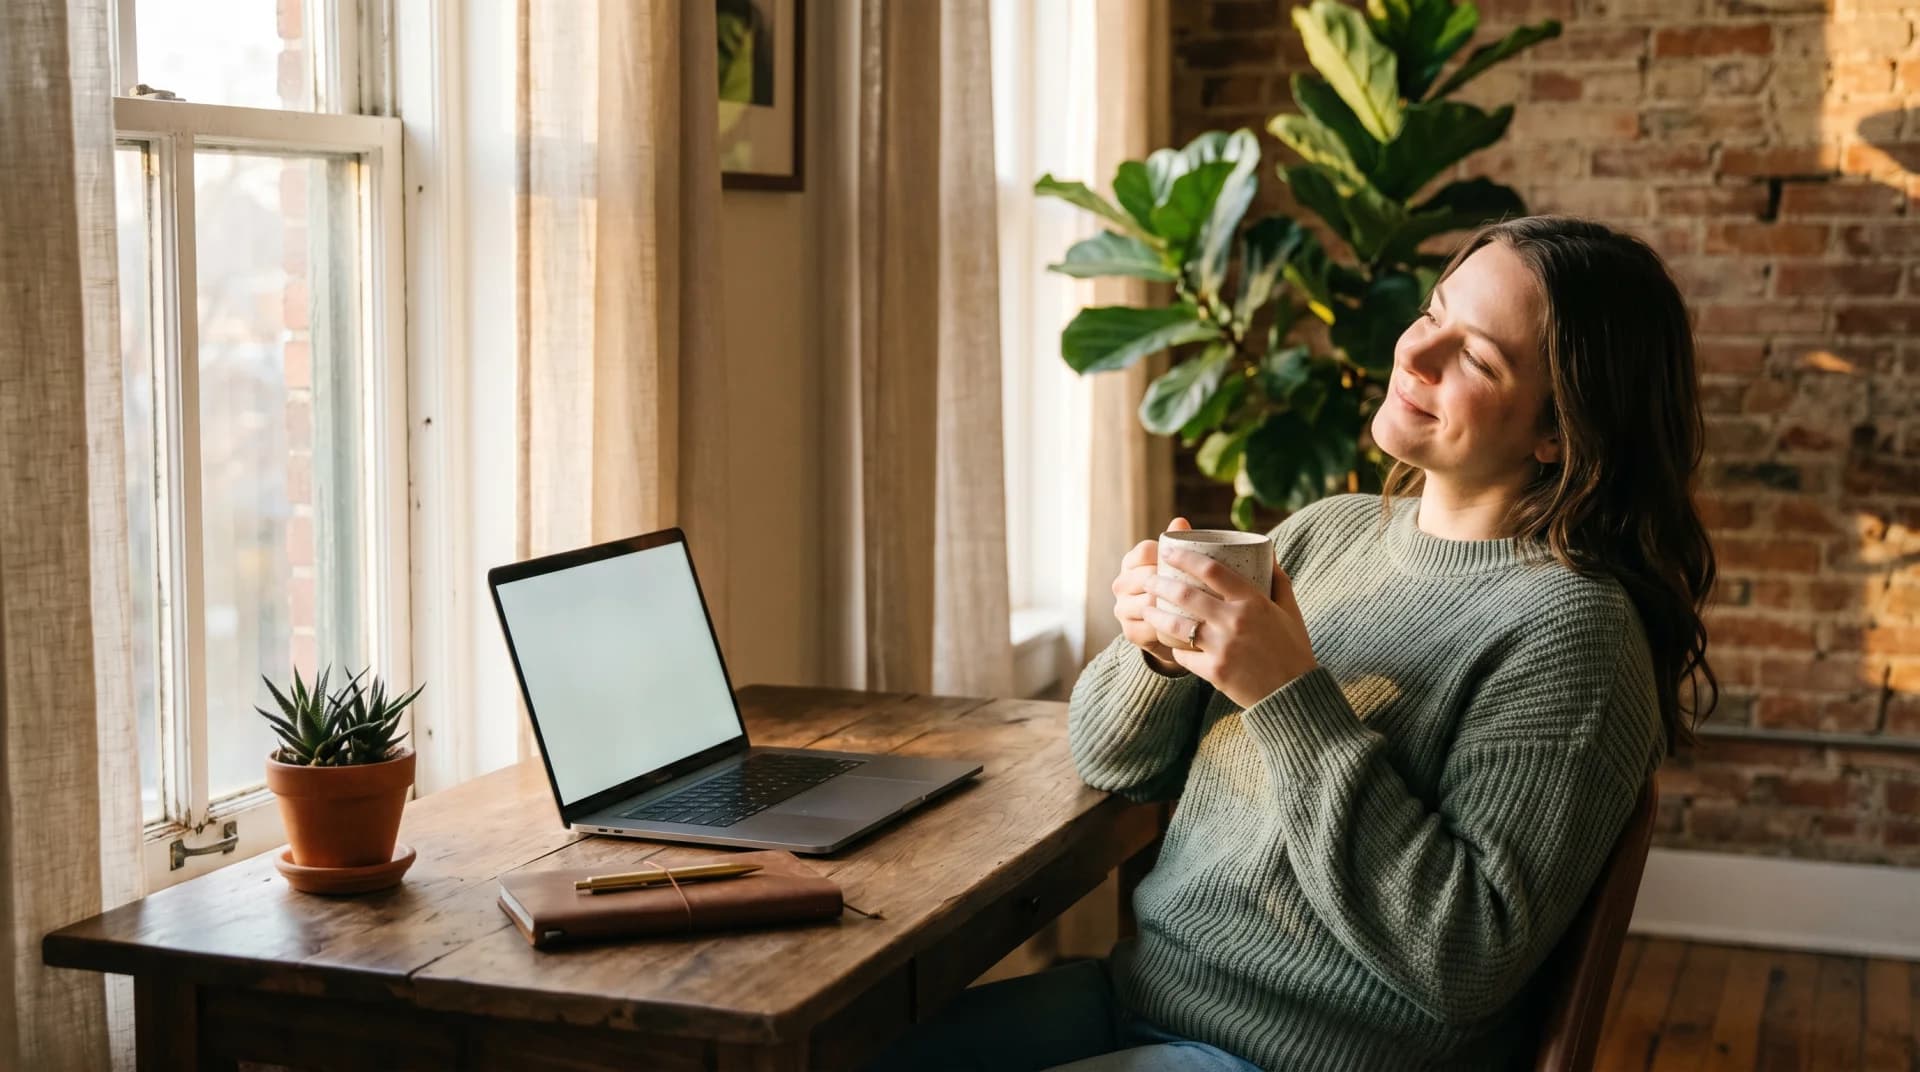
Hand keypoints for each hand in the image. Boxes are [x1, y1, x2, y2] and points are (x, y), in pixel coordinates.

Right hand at [1111, 517, 1191, 672]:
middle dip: (1175, 584)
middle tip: (1204, 588)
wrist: (1170, 629)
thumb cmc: (1177, 589)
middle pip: (1148, 578)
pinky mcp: (1129, 631)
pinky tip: (1188, 626)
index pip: (1145, 551)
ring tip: (1200, 608)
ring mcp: (1122, 608)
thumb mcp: (1180, 566)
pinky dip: (1171, 628)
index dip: (1167, 556)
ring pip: (1150, 603)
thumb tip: (1180, 521)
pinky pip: (1152, 627)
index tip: (1191, 564)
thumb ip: (1180, 543)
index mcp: (1131, 561)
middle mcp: (1121, 583)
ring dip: (1173, 606)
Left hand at [1141, 546, 1316, 709]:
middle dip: (1159, 583)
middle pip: (1184, 594)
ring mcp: (1222, 648)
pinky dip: (1175, 648)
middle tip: (1147, 579)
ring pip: (1175, 625)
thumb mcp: (1290, 609)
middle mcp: (1234, 621)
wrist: (1294, 694)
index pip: (1212, 570)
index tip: (1168, 551)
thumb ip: (1278, 579)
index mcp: (1253, 601)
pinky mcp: (1214, 672)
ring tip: (1146, 608)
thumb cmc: (1292, 648)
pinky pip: (1183, 655)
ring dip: (1155, 614)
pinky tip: (1168, 642)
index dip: (1185, 557)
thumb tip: (1267, 551)